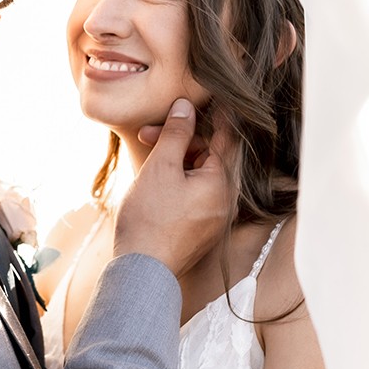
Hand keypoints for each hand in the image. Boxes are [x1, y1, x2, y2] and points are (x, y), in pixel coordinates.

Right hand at [113, 98, 233, 276]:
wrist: (142, 270)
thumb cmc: (150, 218)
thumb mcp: (161, 167)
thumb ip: (176, 134)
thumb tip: (187, 107)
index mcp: (222, 183)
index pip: (227, 138)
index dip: (216, 115)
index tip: (214, 97)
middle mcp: (226, 200)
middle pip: (209, 156)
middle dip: (179, 140)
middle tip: (147, 133)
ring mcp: (215, 217)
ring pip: (200, 175)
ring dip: (176, 159)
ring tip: (146, 156)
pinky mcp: (201, 229)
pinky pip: (195, 194)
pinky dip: (179, 180)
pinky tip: (155, 178)